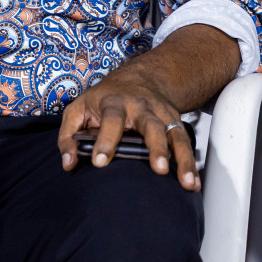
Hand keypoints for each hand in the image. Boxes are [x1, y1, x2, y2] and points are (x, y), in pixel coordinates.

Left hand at [57, 63, 199, 190]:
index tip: (100, 162)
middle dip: (155, 147)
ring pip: (174, 134)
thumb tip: (68, 163)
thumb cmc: (103, 100)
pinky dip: (191, 163)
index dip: (105, 140)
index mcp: (114, 102)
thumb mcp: (78, 109)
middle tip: (158, 169)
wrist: (139, 78)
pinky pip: (185, 142)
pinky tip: (193, 183)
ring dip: (181, 158)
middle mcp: (141, 107)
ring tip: (185, 182)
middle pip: (151, 125)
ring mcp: (161, 114)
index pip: (111, 120)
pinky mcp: (175, 122)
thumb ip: (69, 135)